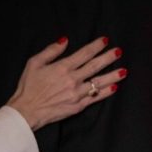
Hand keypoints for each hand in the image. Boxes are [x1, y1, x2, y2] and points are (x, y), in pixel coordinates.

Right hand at [7, 36, 126, 130]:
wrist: (27, 110)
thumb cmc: (28, 86)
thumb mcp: (34, 63)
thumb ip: (51, 51)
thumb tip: (65, 41)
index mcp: (62, 67)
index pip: (84, 54)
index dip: (96, 46)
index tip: (105, 41)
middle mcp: (72, 80)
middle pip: (94, 66)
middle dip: (108, 58)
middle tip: (119, 51)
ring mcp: (77, 94)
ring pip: (99, 83)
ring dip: (113, 76)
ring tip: (124, 71)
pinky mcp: (78, 106)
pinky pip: (95, 98)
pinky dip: (106, 93)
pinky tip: (114, 87)